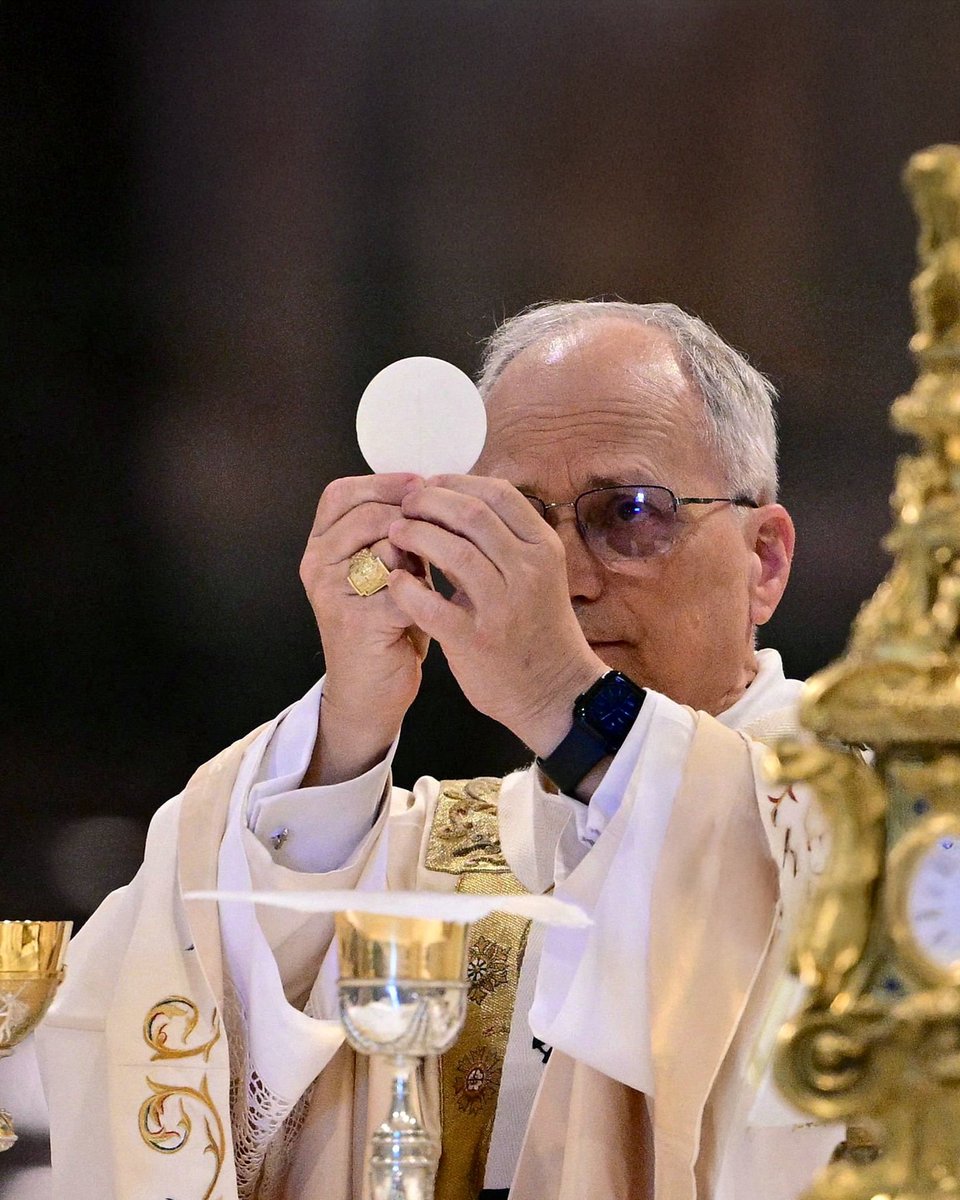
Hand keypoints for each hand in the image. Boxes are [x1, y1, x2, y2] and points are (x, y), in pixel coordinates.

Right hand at [299, 473, 428, 783]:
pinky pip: (404, 588)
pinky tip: (438, 600)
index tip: (423, 483)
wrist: (370, 692)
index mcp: (321, 545)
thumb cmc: (386, 626)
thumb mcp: (385, 570)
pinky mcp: (356, 621)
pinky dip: (428, 592)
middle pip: (368, 514)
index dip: (384, 483)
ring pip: (387, 547)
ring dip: (421, 556)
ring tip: (432, 573)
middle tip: (440, 531)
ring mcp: (332, 593)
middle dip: (413, 519)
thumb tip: (433, 493)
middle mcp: (317, 564)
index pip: (342, 493)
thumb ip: (397, 534)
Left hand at [386, 475, 606, 755]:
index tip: (430, 484)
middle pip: (472, 514)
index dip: (457, 482)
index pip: (498, 494)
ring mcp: (504, 606)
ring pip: (454, 552)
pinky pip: (432, 605)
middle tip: (405, 505)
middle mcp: (528, 571)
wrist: (554, 691)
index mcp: (543, 548)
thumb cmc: (536, 627)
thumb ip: (502, 540)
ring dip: (415, 535)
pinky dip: (407, 587)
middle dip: (430, 501)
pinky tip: (396, 580)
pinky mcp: (477, 640)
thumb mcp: (535, 573)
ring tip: (395, 532)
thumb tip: (453, 500)